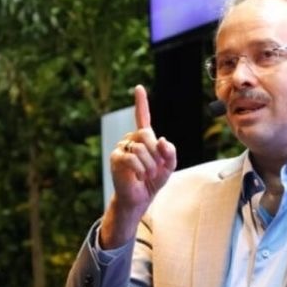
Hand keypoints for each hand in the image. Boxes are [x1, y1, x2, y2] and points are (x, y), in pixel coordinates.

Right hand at [109, 85, 177, 216]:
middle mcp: (131, 139)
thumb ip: (170, 153)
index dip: (141, 102)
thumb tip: (162, 140)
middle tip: (155, 168)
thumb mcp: (168, 166)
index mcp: (144, 139)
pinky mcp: (116, 159)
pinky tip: (139, 176)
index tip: (139, 88)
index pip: (143, 117)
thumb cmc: (152, 182)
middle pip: (146, 134)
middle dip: (156, 153)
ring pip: (140, 148)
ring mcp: (122, 148)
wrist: (138, 198)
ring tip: (147, 175)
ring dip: (149, 164)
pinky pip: (132, 158)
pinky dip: (140, 169)